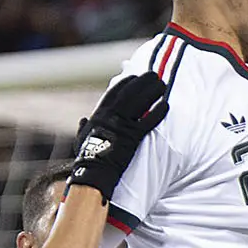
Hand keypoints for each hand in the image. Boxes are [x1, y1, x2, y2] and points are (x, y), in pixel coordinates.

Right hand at [70, 73, 168, 200]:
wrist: (94, 172)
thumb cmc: (87, 158)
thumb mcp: (81, 139)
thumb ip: (83, 127)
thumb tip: (84, 119)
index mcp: (100, 114)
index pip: (114, 92)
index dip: (126, 82)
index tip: (134, 77)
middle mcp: (111, 116)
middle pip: (130, 92)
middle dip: (143, 81)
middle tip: (153, 75)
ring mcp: (123, 125)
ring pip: (141, 102)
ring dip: (153, 91)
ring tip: (162, 84)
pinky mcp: (133, 136)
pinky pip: (149, 120)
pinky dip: (158, 112)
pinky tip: (166, 105)